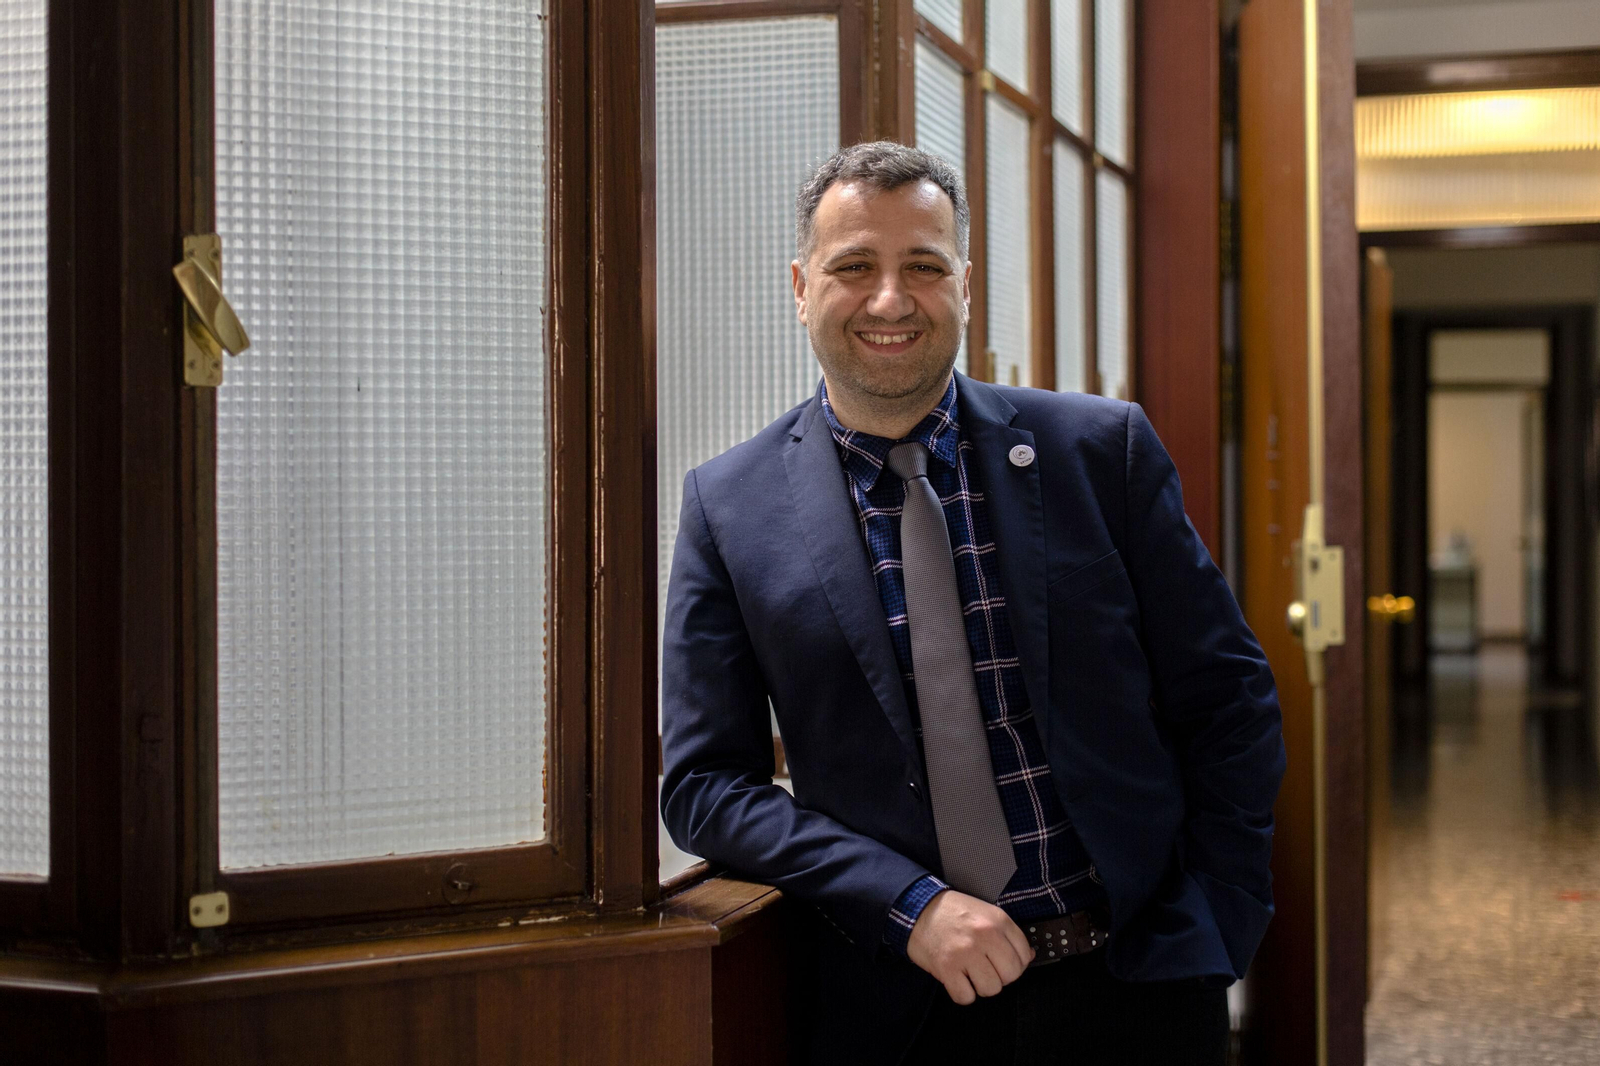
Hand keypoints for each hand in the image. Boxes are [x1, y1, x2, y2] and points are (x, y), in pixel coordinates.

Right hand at [905, 889, 1033, 1004]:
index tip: (1002, 961)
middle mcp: (984, 936)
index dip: (1015, 963)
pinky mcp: (947, 968)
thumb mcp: (986, 913)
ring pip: (990, 989)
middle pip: (1010, 976)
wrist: (917, 909)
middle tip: (985, 968)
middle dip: (999, 976)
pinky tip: (957, 978)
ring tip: (969, 972)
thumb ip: (1008, 934)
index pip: (1024, 956)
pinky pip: (966, 997)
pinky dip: (962, 993)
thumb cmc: (953, 912)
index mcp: (998, 921)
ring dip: (980, 986)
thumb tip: (1027, 957)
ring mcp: (965, 953)